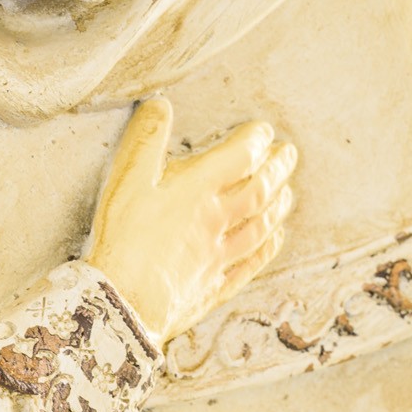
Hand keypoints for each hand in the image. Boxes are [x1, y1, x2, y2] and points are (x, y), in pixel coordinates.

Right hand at [90, 97, 295, 344]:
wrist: (122, 305)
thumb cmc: (122, 240)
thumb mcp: (125, 180)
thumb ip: (145, 139)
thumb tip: (160, 106)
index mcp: (198, 191)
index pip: (240, 157)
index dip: (255, 139)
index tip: (263, 130)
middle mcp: (217, 222)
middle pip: (260, 190)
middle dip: (278, 168)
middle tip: (289, 153)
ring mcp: (219, 257)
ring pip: (261, 226)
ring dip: (279, 204)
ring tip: (288, 190)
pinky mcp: (213, 287)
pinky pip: (250, 263)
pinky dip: (268, 247)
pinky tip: (275, 238)